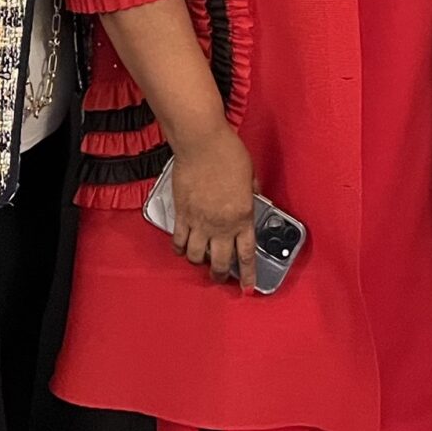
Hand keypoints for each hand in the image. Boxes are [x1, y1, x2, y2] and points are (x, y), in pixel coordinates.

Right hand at [167, 126, 256, 289]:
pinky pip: (178, 241)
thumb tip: (252, 198)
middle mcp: (221, 225)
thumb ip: (252, 192)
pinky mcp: (181, 214)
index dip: (248, 274)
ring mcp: (199, 222)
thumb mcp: (250, 175)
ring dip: (199, 262)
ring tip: (201, 260)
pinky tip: (183, 248)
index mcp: (243, 217)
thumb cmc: (228, 153)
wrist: (201, 143)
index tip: (248, 287)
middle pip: (221, 263)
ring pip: (197, 257)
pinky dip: (180, 249)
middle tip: (221, 277)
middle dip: (222, 275)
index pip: (247, 254)